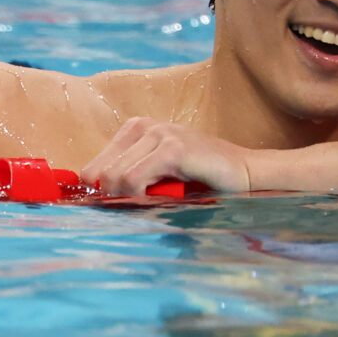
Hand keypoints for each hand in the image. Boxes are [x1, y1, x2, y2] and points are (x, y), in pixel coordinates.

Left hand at [81, 116, 252, 195]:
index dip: (98, 194)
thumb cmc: (202, 178)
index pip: (92, 168)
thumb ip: (129, 179)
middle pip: (99, 174)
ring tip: (154, 202)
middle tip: (138, 209)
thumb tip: (97, 200)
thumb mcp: (158, 174)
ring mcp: (159, 134)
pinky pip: (134, 180)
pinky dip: (140, 197)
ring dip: (129, 199)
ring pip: (114, 177)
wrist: (244, 173)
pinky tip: (161, 198)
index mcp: (135, 129)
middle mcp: (143, 126)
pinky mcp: (173, 149)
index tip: (114, 209)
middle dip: (112, 199)